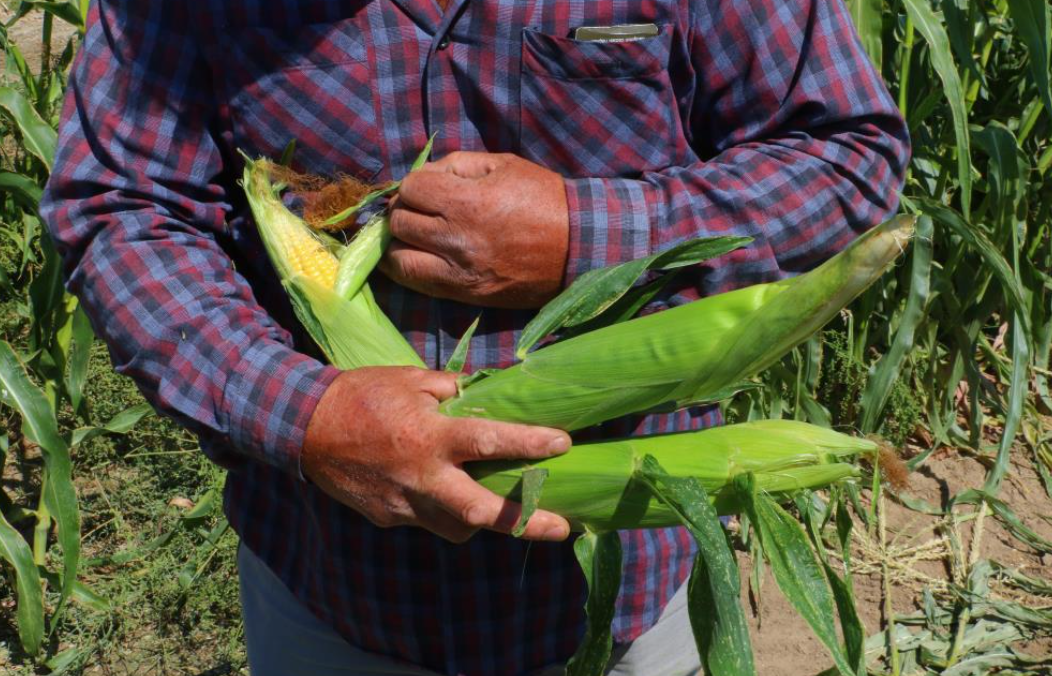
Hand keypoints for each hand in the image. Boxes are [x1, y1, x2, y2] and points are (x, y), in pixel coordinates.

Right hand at [301, 366, 572, 542]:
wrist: (305, 427)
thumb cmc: (362, 395)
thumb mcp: (411, 379)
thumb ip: (452, 389)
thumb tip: (484, 392)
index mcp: (429, 436)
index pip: (490, 442)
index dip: (531, 444)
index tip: (564, 443)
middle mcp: (422, 477)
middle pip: (483, 513)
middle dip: (527, 522)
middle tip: (562, 527)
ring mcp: (404, 504)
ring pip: (457, 528)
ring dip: (485, 521)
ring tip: (504, 509)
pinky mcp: (389, 518)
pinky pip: (428, 521)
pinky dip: (445, 512)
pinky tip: (447, 495)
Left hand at [381, 151, 568, 308]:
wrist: (578, 245)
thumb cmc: (543, 199)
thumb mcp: (503, 164)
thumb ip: (457, 164)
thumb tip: (423, 175)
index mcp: (467, 202)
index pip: (410, 189)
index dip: (414, 185)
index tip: (425, 187)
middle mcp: (457, 240)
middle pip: (400, 222)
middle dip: (404, 211)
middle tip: (417, 209)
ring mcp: (459, 272)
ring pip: (399, 259)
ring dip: (398, 243)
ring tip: (407, 235)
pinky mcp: (465, 294)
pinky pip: (418, 285)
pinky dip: (406, 270)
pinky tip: (407, 258)